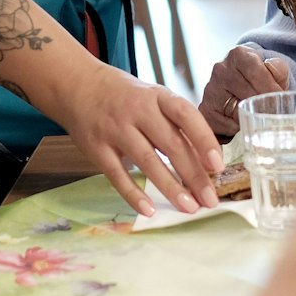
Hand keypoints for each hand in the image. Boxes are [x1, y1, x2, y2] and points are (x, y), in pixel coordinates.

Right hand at [51, 63, 222, 217]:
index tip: (217, 165)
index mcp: (157, 96)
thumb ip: (175, 124)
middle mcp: (137, 110)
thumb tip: (205, 162)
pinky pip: (118, 175)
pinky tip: (150, 210)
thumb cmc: (126, 97)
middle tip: (209, 199)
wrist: (78, 85)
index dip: (204, 139)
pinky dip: (134, 195)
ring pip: (147, 161)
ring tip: (189, 207)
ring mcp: (115, 129)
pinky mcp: (96, 148)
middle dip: (193, 174)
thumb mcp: (153, 98)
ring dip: (170, 187)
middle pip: (170, 144)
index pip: (186, 115)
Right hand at [199, 47, 291, 135]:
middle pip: (248, 96)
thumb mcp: (273, 69)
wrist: (238, 83)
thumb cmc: (259, 78)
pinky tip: (240, 122)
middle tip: (274, 114)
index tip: (281, 101)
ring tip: (256, 117)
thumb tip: (274, 73)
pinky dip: (237, 129)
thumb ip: (279, 70)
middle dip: (264, 107)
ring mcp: (210, 90)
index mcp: (238, 55)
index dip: (272, 90)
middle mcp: (221, 70)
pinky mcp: (205, 110)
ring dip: (250, 119)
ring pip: (238, 114)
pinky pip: (227, 127)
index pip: (257, 73)